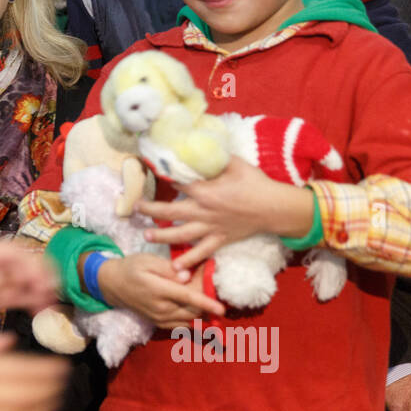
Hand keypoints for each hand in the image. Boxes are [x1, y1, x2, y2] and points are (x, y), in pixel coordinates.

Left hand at [0, 239, 57, 319]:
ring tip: (45, 309)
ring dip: (45, 294)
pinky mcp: (12, 292)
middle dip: (46, 281)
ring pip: (38, 282)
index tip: (39, 286)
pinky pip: (30, 295)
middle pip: (37, 266)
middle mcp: (10, 262)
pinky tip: (39, 312)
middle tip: (48, 298)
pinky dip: (38, 302)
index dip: (34, 270)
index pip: (24, 256)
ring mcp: (13, 277)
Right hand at [98, 252, 224, 328]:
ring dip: (201, 312)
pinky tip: (199, 311)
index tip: (221, 309)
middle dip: (206, 303)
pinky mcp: (159, 323)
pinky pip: (181, 326)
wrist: (112, 285)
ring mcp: (160, 318)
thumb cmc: (132, 268)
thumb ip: (169, 269)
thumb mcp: (148, 261)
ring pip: (189, 320)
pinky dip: (192, 320)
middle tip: (212, 288)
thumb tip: (187, 277)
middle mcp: (160, 308)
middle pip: (192, 310)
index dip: (206, 304)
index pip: (187, 298)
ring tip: (207, 299)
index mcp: (158, 290)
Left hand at [137, 157, 311, 272]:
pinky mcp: (219, 239)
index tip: (149, 173)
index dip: (162, 177)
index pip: (177, 183)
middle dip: (151, 210)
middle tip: (135, 208)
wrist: (274, 208)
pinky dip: (189, 260)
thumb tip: (199, 144)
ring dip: (162, 235)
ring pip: (181, 234)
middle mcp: (204, 211)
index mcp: (206, 191)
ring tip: (146, 235)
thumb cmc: (255, 183)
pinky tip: (176, 267)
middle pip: (171, 212)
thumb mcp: (234, 163)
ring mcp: (211, 228)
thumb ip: (214, 157)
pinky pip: (202, 252)